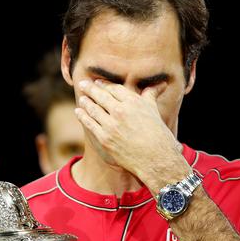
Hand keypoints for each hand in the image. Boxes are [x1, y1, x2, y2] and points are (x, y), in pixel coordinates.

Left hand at [75, 79, 189, 189]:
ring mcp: (111, 125)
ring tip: (82, 98)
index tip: (97, 82)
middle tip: (83, 84)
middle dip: (90, 89)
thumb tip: (161, 83)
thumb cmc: (157, 133)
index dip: (104, 85)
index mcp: (133, 102)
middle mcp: (120, 111)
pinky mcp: (105, 138)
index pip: (114, 89)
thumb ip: (151, 95)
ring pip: (93, 109)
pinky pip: (90, 124)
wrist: (155, 157)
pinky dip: (82, 116)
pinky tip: (78, 112)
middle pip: (101, 96)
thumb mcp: (154, 110)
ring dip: (85, 102)